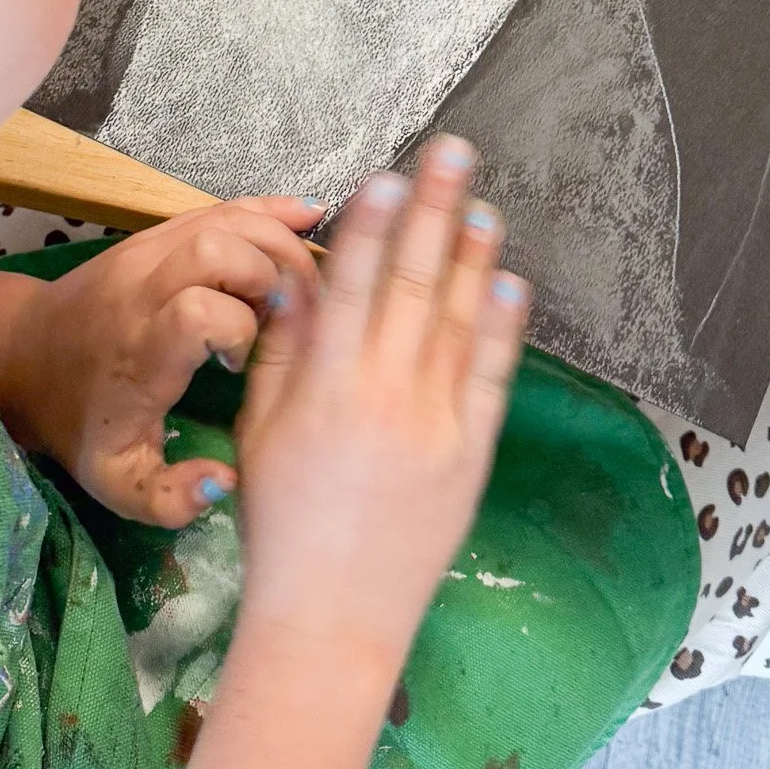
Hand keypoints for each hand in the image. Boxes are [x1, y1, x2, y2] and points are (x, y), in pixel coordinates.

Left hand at [0, 197, 322, 527]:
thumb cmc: (80, 421)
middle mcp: (142, 288)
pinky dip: (269, 213)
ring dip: (277, 244)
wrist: (26, 358)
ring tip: (300, 286)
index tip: (243, 365)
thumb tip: (225, 481)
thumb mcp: (114, 480)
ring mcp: (148, 250)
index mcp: (138, 349)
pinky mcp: (157, 232)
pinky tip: (307, 222)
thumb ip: (167, 498)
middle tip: (288, 319)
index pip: (199, 310)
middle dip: (271, 278)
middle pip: (220, 247)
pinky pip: (221, 206)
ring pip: (227, 217)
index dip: (240, 330)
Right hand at [231, 135, 530, 667]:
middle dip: (434, 212)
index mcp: (324, 388)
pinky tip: (509, 281)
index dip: (372, 225)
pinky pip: (493, 377)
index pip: (353, 286)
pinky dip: (503, 327)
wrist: (332, 616)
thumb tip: (301, 282)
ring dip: (473, 256)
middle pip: (415, 284)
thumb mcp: (259, 432)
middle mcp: (385, 396)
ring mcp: (437, 424)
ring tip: (484, 204)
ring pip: (461, 321)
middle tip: (454, 153)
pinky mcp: (473, 454)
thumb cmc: (282, 523)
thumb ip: (284, 354)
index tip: (388, 175)